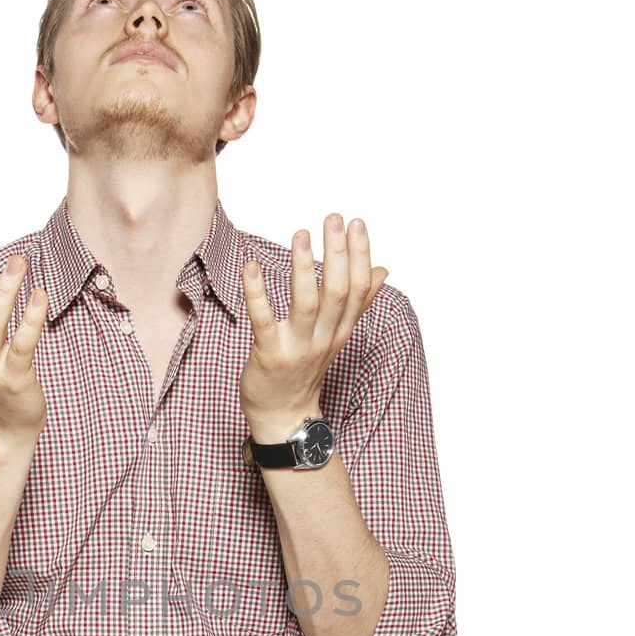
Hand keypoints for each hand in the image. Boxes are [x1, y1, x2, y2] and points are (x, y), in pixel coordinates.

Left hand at [239, 214, 387, 441]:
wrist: (283, 417)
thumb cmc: (304, 371)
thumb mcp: (335, 336)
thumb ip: (357, 303)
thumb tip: (382, 270)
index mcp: (340, 330)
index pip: (358, 289)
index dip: (359, 255)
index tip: (357, 223)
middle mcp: (324, 338)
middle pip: (337, 292)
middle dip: (337, 254)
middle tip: (333, 219)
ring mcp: (297, 347)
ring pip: (307, 304)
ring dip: (305, 268)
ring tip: (301, 235)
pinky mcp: (270, 355)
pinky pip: (264, 320)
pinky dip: (257, 292)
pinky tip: (252, 266)